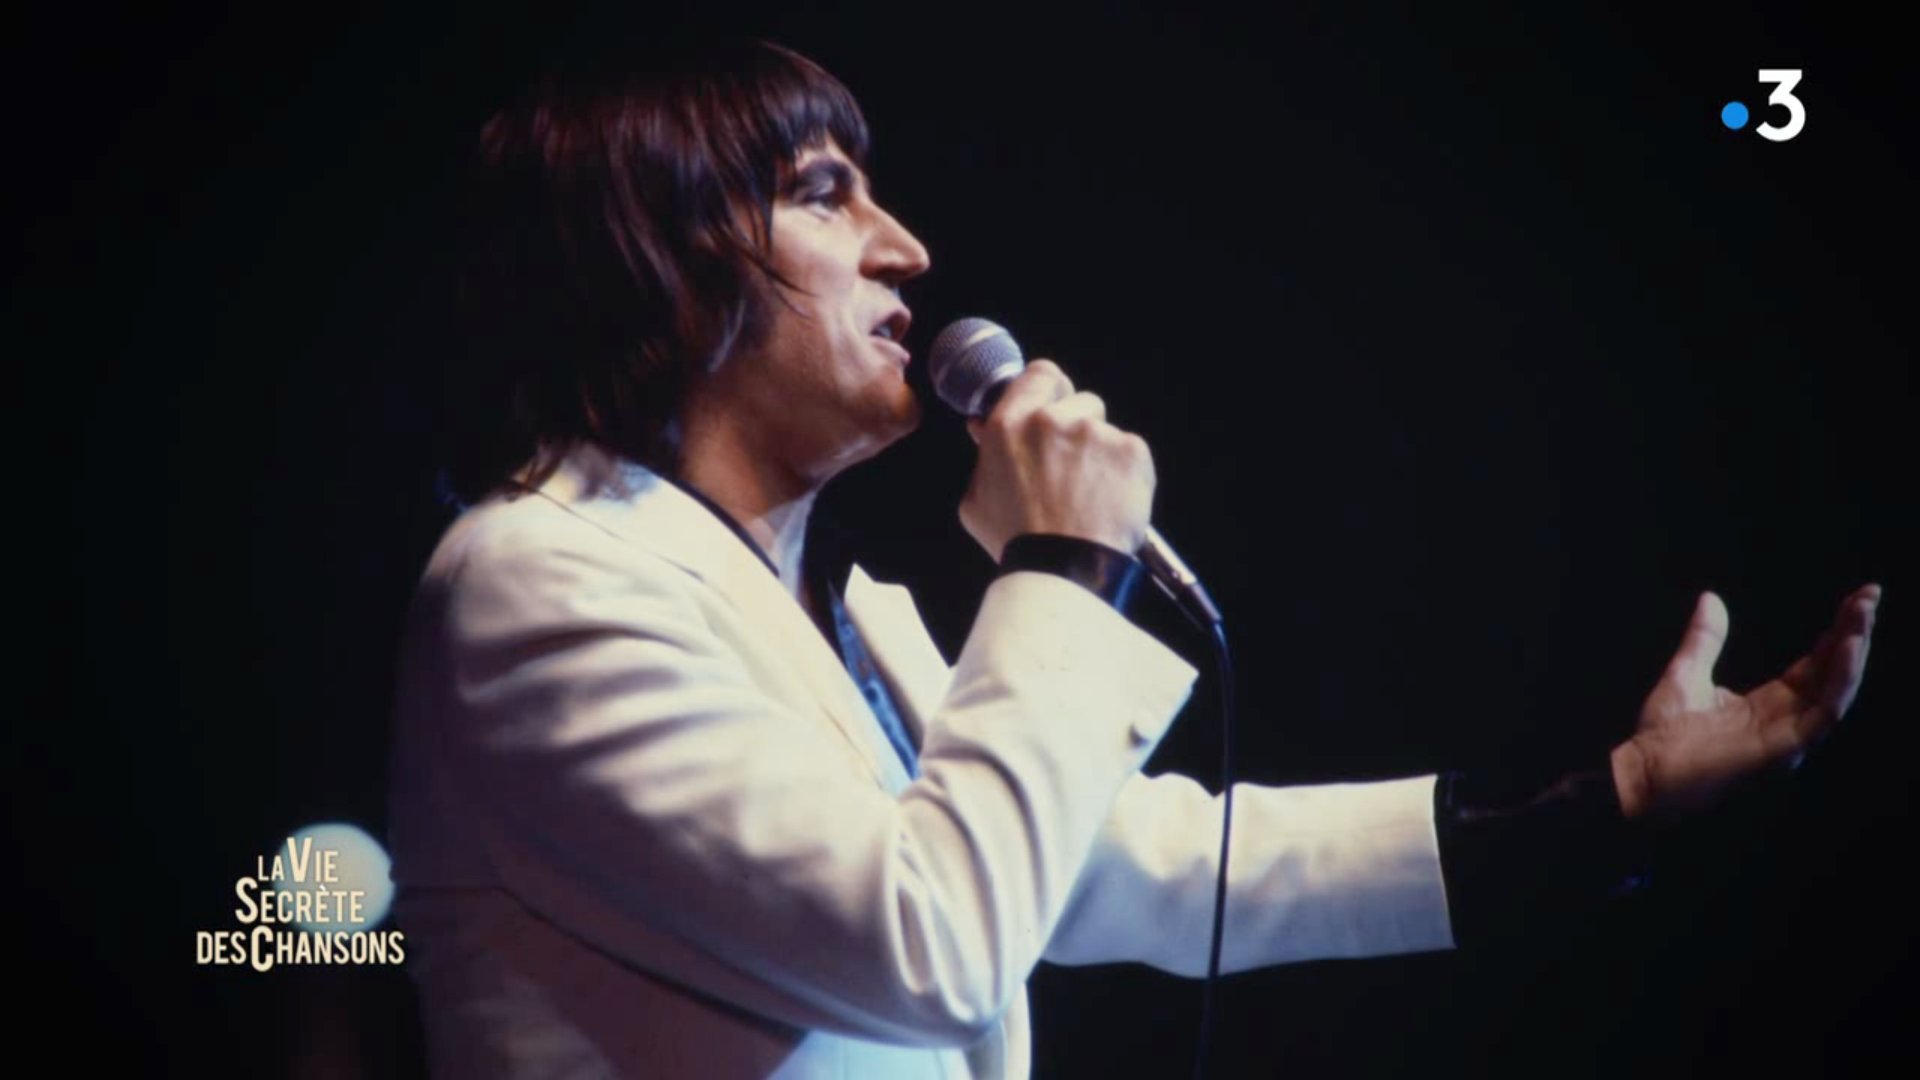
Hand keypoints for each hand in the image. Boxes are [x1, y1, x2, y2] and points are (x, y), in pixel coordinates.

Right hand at [958, 359, 1154, 561]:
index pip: (1040, 374)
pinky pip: (1130, 451)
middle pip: (1079, 400)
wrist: (1064, 570)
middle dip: (1077, 426)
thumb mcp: (978, 499)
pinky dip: (1125, 473)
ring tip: (1090, 494)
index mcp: (1010, 425)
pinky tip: (1110, 501)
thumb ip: (985, 456)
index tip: (1054, 406)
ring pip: (1105, 429)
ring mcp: (1095, 433)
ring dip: (1101, 452)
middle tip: (1071, 466)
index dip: (1050, 390)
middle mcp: (1052, 420)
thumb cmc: (1018, 541)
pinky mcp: (1130, 450)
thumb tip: (983, 426)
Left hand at [1611, 584, 1880, 821]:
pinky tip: (1847, 649)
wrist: (1643, 771)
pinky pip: (1822, 714)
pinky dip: (1839, 682)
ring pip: (1836, 691)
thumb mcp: (1687, 672)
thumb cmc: (1662, 734)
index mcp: (1769, 705)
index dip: (1835, 633)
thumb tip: (1710, 598)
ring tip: (1863, 615)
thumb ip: (1704, 639)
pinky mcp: (1783, 749)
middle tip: (1871, 595)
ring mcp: (1788, 737)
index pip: (1814, 665)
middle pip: (1831, 674)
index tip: (1855, 599)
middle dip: (1854, 634)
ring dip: (1853, 652)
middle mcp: (1786, 721)